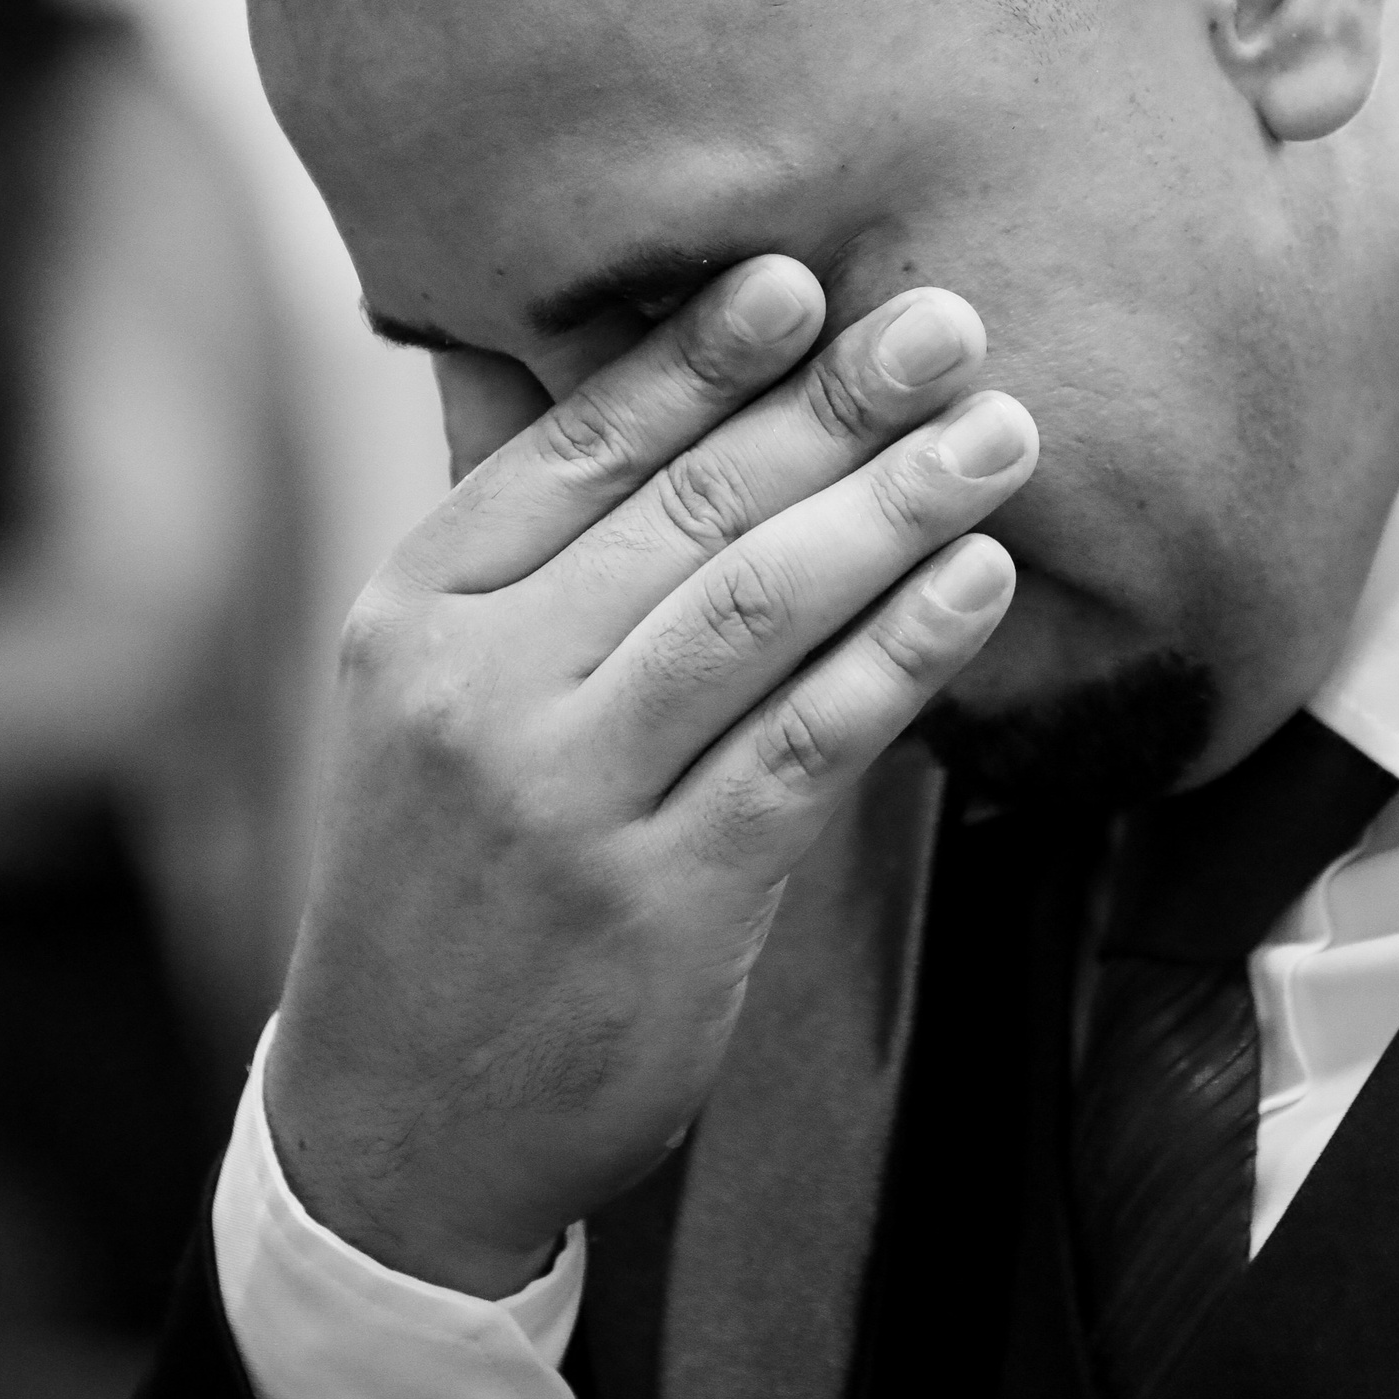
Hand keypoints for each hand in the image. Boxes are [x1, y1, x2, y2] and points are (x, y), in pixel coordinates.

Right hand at [265, 259, 1036, 1296]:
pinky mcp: (664, 902)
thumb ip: (502, 528)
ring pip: (754, 611)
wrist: (401, 1117)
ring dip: (891, 510)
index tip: (806, 280)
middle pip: (685, 511)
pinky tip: (974, 584)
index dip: (701, 356)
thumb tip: (540, 341)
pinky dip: (899, 653)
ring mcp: (570, 801)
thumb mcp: (418, 687)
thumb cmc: (438, 870)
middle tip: (952, 328)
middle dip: (834, 409)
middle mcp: (480, 689)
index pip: (577, 446)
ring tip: (997, 437)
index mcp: (415, 607)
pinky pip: (805, 747)